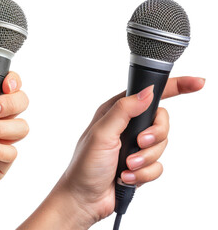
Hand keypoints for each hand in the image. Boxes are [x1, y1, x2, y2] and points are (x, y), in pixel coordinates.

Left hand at [18, 76, 204, 229]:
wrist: (84, 198)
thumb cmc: (84, 166)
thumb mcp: (101, 133)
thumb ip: (124, 110)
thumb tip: (148, 93)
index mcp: (116, 112)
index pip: (150, 94)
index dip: (175, 87)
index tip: (197, 83)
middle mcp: (128, 127)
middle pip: (161, 121)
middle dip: (154, 136)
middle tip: (139, 144)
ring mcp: (134, 146)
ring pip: (161, 146)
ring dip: (144, 159)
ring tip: (126, 166)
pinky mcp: (140, 164)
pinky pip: (157, 166)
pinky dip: (143, 174)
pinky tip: (126, 177)